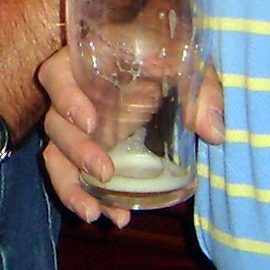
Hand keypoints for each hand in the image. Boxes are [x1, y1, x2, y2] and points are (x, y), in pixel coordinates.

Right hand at [39, 50, 222, 224]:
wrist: (164, 59)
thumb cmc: (168, 51)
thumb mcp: (187, 61)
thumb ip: (201, 90)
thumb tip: (213, 131)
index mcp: (88, 62)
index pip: (57, 75)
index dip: (66, 99)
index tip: (91, 122)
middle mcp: (75, 94)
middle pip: (55, 124)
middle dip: (76, 152)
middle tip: (104, 173)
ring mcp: (79, 125)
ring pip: (57, 157)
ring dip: (73, 188)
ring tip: (95, 214)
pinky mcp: (89, 148)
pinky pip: (77, 176)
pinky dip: (93, 199)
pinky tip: (116, 218)